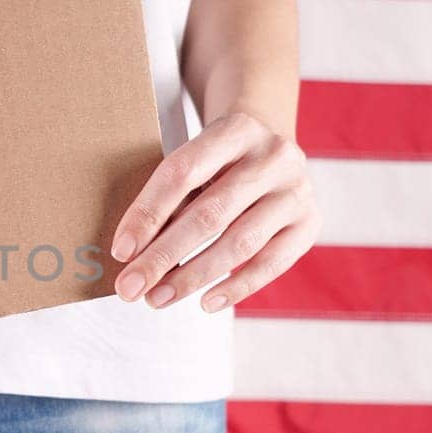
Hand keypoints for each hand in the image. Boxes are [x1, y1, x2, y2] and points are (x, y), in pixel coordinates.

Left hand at [109, 112, 319, 312]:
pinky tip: (205, 303)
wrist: (274, 151)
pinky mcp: (310, 222)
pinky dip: (236, 287)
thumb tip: (131, 253)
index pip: (182, 173)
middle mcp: (273, 156)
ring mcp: (296, 190)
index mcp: (236, 129)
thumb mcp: (197, 161)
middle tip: (130, 287)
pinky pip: (271, 264)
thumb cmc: (218, 163)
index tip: (120, 251)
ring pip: (239, 243)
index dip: (148, 213)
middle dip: (163, 256)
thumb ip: (171, 196)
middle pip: (210, 214)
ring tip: (157, 298)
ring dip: (193, 276)